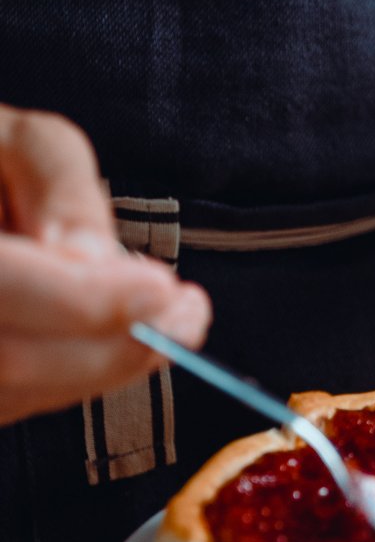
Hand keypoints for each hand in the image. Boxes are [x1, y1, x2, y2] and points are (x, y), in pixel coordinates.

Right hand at [0, 107, 210, 424]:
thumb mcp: (11, 140)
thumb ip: (58, 186)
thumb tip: (98, 262)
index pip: (0, 289)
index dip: (82, 301)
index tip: (162, 288)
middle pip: (13, 361)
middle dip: (114, 348)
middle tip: (188, 315)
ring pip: (18, 394)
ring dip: (102, 366)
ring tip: (158, 314)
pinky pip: (15, 401)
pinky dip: (75, 375)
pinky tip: (108, 336)